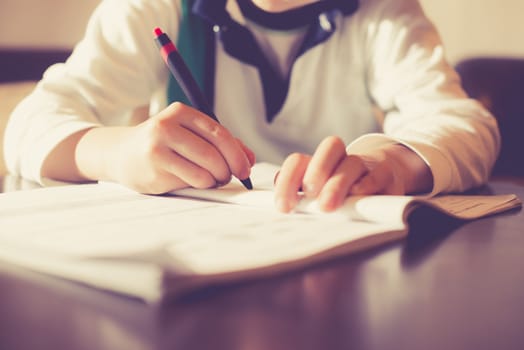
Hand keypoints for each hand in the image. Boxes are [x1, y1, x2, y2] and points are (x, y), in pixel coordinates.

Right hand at [76, 102, 254, 193]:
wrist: (121, 154)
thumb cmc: (162, 144)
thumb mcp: (189, 134)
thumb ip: (220, 142)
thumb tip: (249, 158)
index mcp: (180, 112)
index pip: (219, 132)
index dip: (237, 153)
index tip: (246, 167)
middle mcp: (167, 126)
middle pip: (213, 153)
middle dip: (229, 169)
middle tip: (230, 176)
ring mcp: (158, 148)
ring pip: (204, 170)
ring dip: (216, 179)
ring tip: (212, 179)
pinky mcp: (154, 169)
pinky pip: (191, 181)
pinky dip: (201, 185)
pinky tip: (194, 181)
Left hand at [274, 136, 431, 212]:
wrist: (384, 178)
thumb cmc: (344, 193)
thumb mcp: (320, 197)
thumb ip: (302, 201)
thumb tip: (284, 210)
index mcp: (318, 164)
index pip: (299, 161)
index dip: (288, 180)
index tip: (284, 205)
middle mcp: (341, 160)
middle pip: (328, 150)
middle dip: (315, 171)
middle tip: (308, 195)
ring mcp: (365, 165)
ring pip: (351, 163)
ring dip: (337, 184)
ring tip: (327, 206)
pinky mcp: (386, 175)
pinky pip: (377, 174)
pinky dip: (367, 184)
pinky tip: (358, 195)